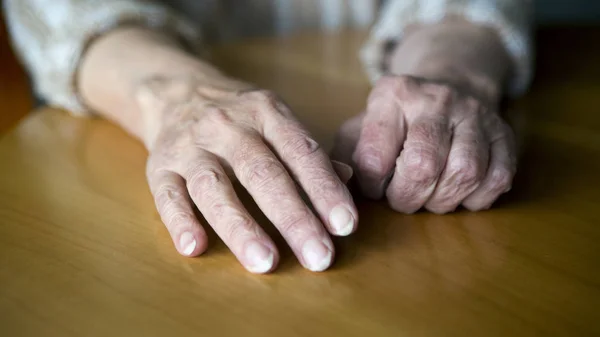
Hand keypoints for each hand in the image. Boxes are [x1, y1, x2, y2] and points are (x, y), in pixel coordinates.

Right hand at [138, 77, 357, 272]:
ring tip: (265, 262)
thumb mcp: (276, 119)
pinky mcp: (158, 165)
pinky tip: (195, 248)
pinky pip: (166, 194)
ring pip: (213, 187)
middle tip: (317, 257)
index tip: (345, 226)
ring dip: (240, 226)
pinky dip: (179, 221)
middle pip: (262, 173)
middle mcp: (228, 126)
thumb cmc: (240, 117)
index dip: (324, 189)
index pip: (301, 152)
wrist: (176, 91)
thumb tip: (348, 179)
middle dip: (293, 218)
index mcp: (266, 112)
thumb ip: (308, 151)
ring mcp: (190, 146)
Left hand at [333, 75, 515, 212]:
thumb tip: (341, 181)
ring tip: (429, 196)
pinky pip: (497, 179)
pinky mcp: (504, 134)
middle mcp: (437, 99)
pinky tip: (458, 192)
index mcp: (393, 94)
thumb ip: (344, 154)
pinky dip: (475, 198)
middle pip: (423, 165)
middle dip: (407, 198)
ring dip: (442, 200)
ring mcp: (476, 115)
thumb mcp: (360, 126)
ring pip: (464, 173)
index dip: (372, 186)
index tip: (376, 186)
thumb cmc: (396, 119)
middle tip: (402, 200)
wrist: (451, 82)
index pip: (374, 157)